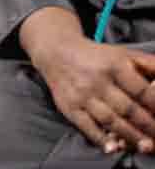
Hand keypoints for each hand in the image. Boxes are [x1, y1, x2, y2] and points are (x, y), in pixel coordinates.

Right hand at [34, 33, 154, 154]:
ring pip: (110, 120)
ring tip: (146, 147)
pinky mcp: (70, 107)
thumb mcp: (123, 54)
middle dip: (148, 126)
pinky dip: (101, 139)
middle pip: (128, 109)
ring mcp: (82, 95)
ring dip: (130, 136)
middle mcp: (97, 81)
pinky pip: (87, 126)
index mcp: (114, 65)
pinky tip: (114, 147)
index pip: (141, 90)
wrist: (56, 53)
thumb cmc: (97, 57)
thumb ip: (149, 65)